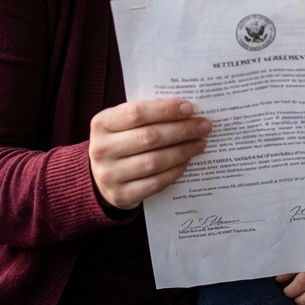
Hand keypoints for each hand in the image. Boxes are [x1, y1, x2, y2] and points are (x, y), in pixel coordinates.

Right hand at [89, 99, 210, 209]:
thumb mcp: (122, 124)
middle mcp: (101, 149)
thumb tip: (186, 111)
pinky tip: (186, 162)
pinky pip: (156, 183)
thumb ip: (147, 115)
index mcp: (101, 124)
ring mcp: (109, 175)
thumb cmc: (120, 142)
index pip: (137, 113)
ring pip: (155, 161)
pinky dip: (174, 171)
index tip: (190, 108)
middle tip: (204, 126)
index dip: (166, 110)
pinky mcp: (121, 195)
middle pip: (149, 137)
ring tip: (200, 143)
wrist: (100, 177)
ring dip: (182, 151)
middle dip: (181, 130)